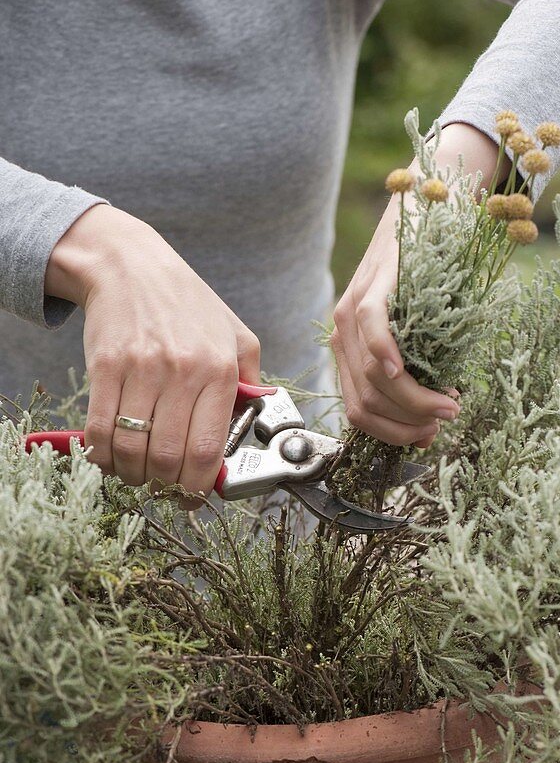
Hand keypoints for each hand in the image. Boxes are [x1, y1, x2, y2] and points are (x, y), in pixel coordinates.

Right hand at [45, 205, 259, 501]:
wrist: (129, 264)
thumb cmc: (187, 304)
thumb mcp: (235, 335)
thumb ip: (250, 383)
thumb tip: (256, 428)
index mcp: (219, 370)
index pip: (208, 450)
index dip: (197, 487)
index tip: (192, 498)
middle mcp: (183, 371)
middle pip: (169, 458)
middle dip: (164, 486)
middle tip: (162, 488)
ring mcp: (141, 369)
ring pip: (132, 449)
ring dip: (131, 474)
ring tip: (136, 473)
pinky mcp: (105, 366)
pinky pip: (99, 429)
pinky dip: (102, 455)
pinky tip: (109, 456)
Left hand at [332, 123, 501, 447]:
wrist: (432, 201)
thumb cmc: (433, 270)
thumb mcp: (422, 329)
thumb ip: (419, 372)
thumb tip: (429, 426)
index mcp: (350, 348)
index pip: (360, 411)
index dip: (394, 434)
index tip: (428, 437)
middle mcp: (343, 332)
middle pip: (364, 402)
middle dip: (406, 423)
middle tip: (443, 422)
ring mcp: (353, 307)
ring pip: (372, 377)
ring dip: (413, 401)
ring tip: (449, 404)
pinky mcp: (372, 284)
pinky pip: (373, 332)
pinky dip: (392, 361)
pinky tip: (414, 375)